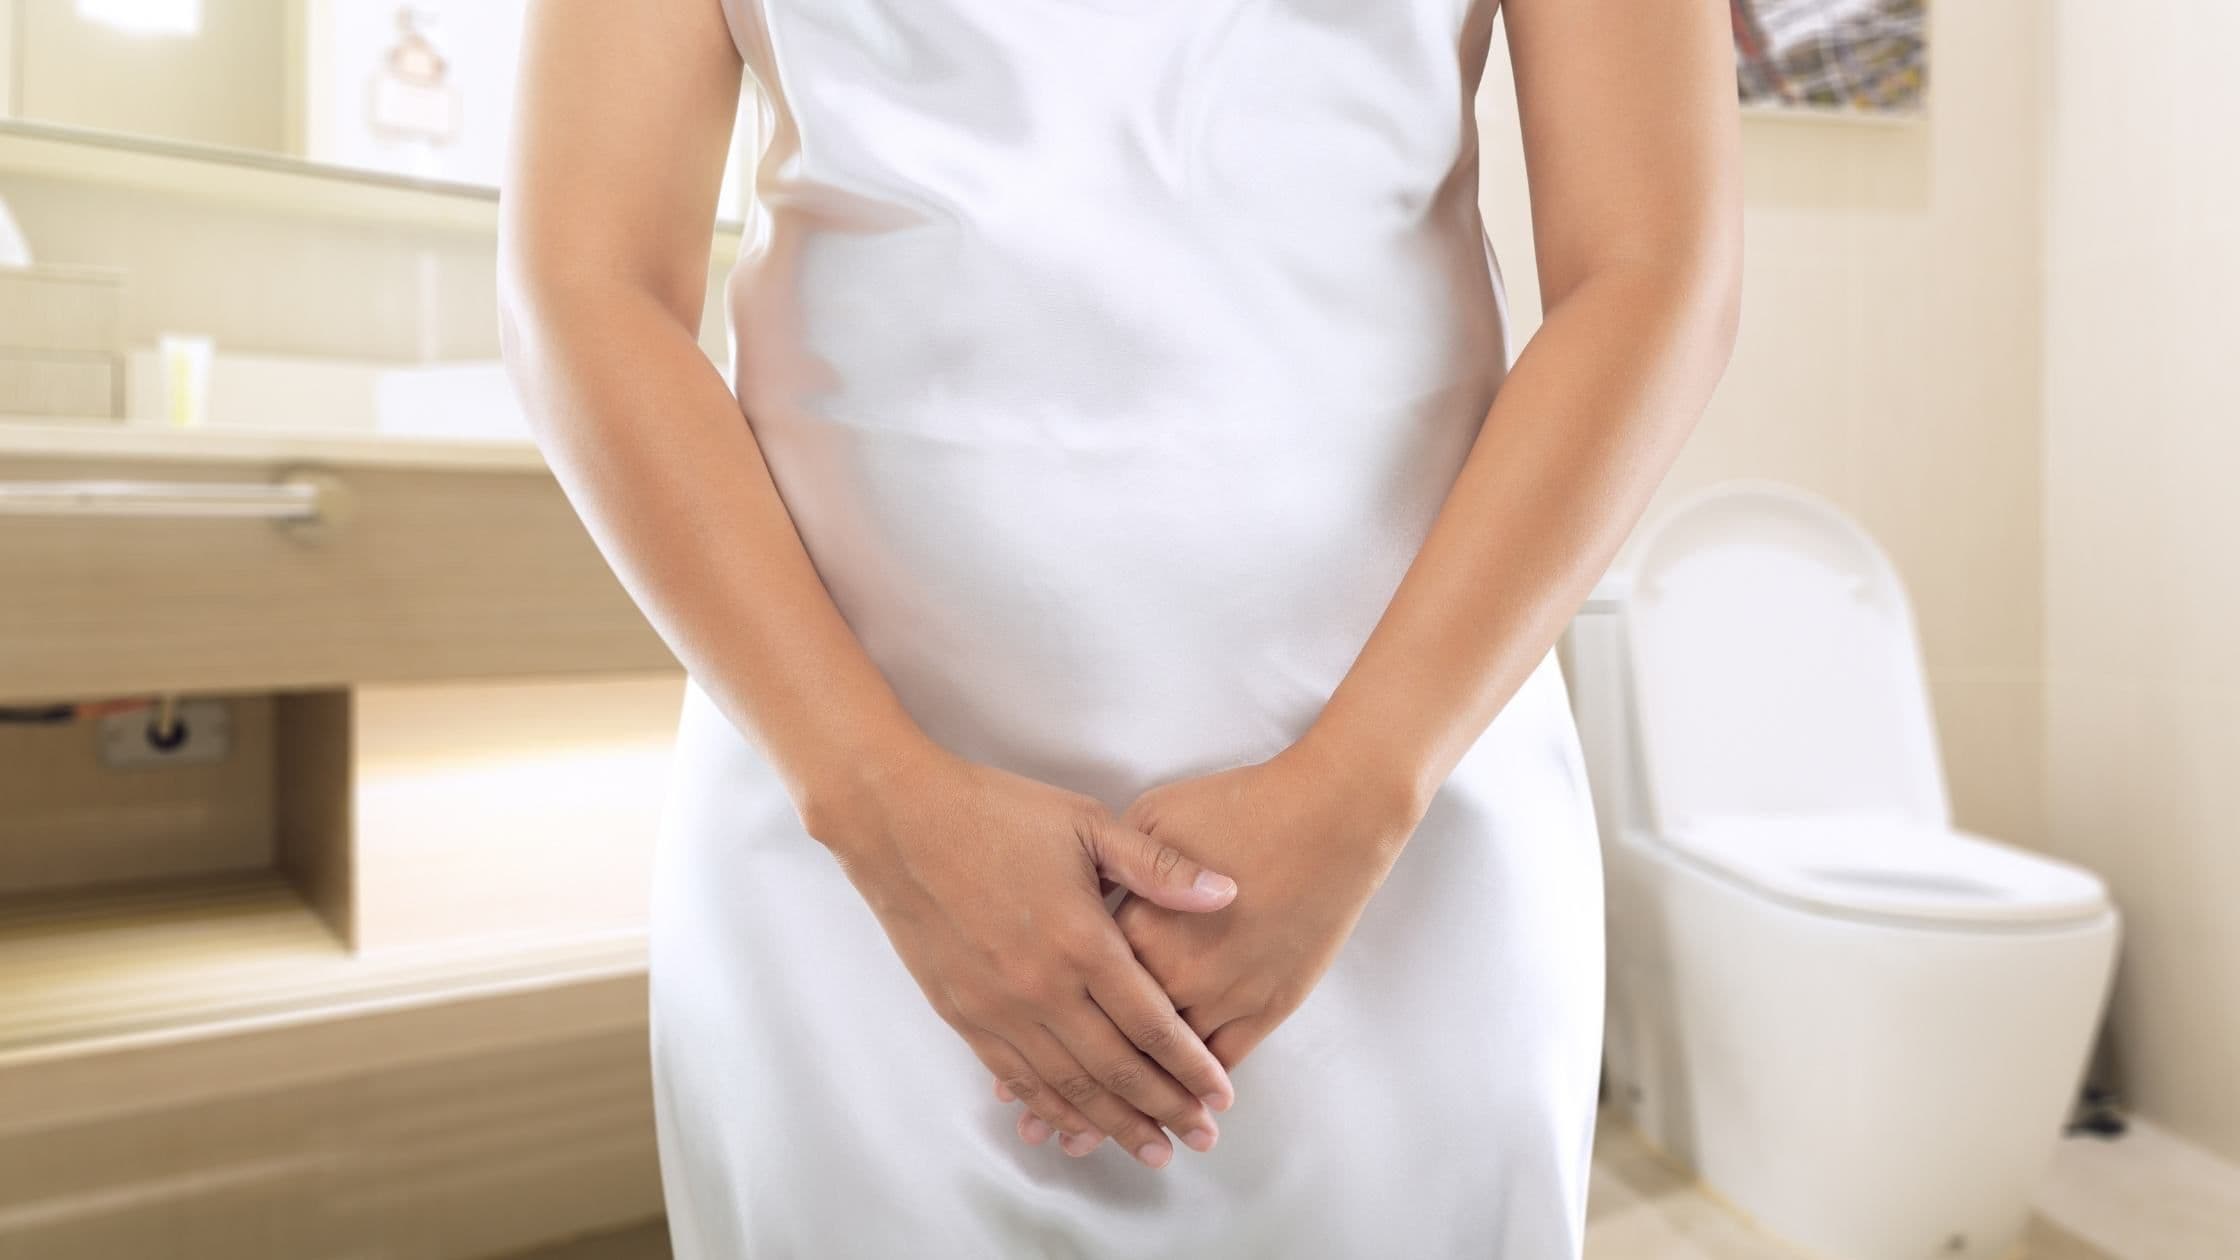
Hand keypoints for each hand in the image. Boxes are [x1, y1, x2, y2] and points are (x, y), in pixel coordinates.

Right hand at [807, 737, 1242, 1168]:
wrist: (899, 823)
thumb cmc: (996, 814)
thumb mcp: (1088, 825)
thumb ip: (1158, 868)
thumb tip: (1227, 893)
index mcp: (1082, 941)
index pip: (1152, 1023)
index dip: (1191, 1065)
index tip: (1221, 1093)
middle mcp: (1043, 988)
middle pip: (1116, 1068)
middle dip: (1165, 1108)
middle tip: (1203, 1137)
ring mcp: (999, 1008)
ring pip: (1068, 1086)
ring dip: (1114, 1124)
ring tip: (1153, 1149)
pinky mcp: (964, 1015)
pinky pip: (1017, 1077)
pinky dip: (1052, 1108)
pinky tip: (1076, 1128)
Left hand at [993, 732, 1423, 1142]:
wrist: (1330, 816)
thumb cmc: (1241, 807)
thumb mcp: (1156, 818)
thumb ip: (1113, 869)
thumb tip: (1081, 893)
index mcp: (1135, 927)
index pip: (1078, 995)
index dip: (1043, 1039)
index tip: (1011, 1082)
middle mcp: (1174, 973)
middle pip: (1114, 1047)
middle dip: (1075, 1097)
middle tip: (1041, 1135)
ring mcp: (1224, 993)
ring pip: (1167, 1068)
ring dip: (1132, 1109)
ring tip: (1095, 1143)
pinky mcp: (1267, 1002)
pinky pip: (1222, 1060)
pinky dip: (1194, 1090)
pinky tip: (1172, 1112)